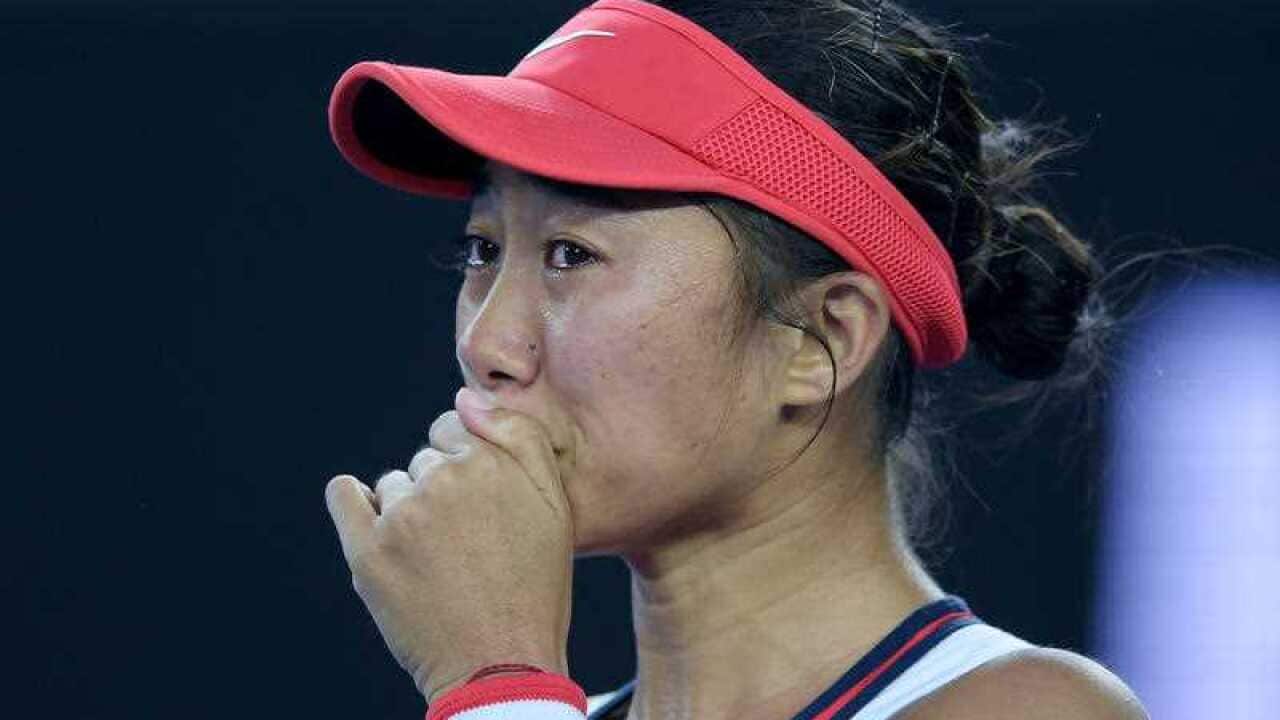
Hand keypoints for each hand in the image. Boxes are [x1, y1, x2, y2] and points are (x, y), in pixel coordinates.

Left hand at [324, 387, 574, 701]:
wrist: (500, 665)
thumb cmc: (534, 588)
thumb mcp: (555, 505)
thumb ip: (520, 437)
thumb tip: (466, 397)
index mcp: (493, 462)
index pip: (454, 426)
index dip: (468, 463)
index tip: (480, 503)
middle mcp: (445, 481)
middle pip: (425, 460)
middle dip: (441, 492)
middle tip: (466, 542)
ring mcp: (402, 516)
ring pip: (393, 485)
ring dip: (408, 511)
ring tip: (438, 559)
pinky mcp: (367, 551)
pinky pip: (344, 496)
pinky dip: (354, 504)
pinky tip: (376, 528)